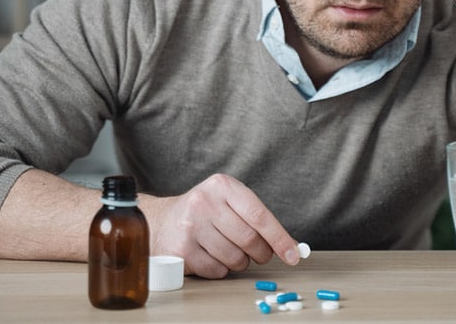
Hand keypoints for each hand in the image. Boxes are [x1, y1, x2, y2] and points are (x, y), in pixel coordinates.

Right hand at [144, 173, 299, 278]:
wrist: (161, 221)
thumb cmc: (205, 213)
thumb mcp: (229, 202)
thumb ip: (258, 219)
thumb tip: (292, 247)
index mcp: (222, 186)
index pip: (259, 215)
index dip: (280, 238)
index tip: (294, 255)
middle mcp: (204, 203)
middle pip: (249, 239)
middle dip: (261, 253)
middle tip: (260, 254)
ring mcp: (190, 227)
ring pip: (235, 257)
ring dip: (240, 262)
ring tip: (230, 251)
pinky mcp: (181, 250)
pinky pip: (217, 270)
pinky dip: (221, 269)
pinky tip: (212, 256)